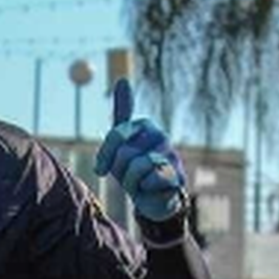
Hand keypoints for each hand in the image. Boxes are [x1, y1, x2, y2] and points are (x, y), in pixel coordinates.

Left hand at [94, 78, 185, 222]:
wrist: (153, 198)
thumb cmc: (134, 170)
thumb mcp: (121, 143)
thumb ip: (121, 114)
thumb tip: (123, 80)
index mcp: (144, 126)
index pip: (116, 135)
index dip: (105, 156)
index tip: (102, 170)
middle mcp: (159, 135)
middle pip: (123, 154)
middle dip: (120, 172)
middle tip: (128, 177)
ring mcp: (169, 154)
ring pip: (136, 167)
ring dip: (132, 183)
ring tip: (140, 183)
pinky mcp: (176, 175)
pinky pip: (150, 179)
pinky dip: (145, 189)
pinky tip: (151, 189)